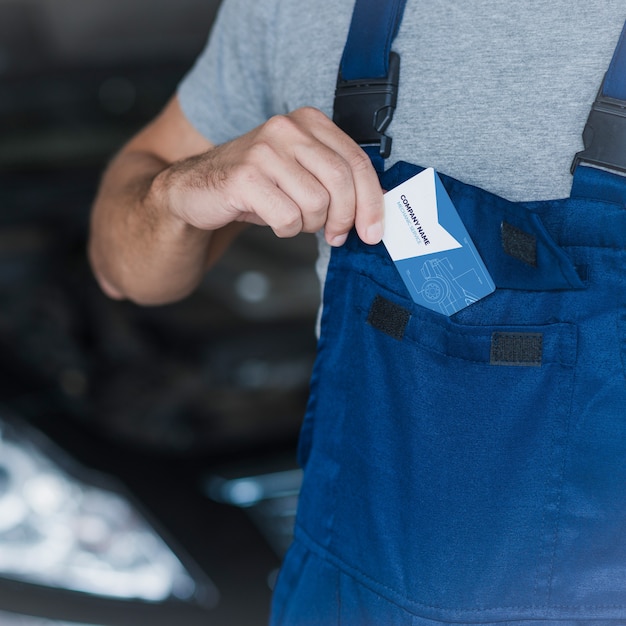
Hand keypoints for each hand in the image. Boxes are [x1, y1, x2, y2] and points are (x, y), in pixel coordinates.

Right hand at [159, 107, 384, 246]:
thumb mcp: (301, 173)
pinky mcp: (245, 177)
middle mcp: (287, 128)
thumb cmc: (257, 185)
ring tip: (292, 219)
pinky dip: (286, 229)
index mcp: (309, 122)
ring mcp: (264, 150)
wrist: (197, 188)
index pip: (357, 161)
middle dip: (345, 218)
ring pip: (315, 202)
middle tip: (337, 236)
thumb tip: (373, 214)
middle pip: (341, 180)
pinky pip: (287, 217)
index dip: (371, 201)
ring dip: (309, 224)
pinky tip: (273, 220)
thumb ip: (336, 182)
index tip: (374, 231)